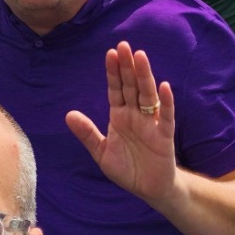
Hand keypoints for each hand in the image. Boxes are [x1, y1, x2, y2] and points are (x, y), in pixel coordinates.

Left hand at [65, 41, 177, 203]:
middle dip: (127, 67)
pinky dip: (166, 102)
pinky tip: (164, 87)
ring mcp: (151, 123)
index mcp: (120, 116)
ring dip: (145, 76)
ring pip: (148, 95)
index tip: (110, 53)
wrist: (149, 189)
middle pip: (131, 86)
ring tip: (141, 57)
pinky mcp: (164, 136)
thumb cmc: (127, 168)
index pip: (116, 89)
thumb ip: (87, 133)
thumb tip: (68, 115)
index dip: (113, 72)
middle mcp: (136, 115)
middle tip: (124, 45)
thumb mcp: (101, 152)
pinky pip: (166, 116)